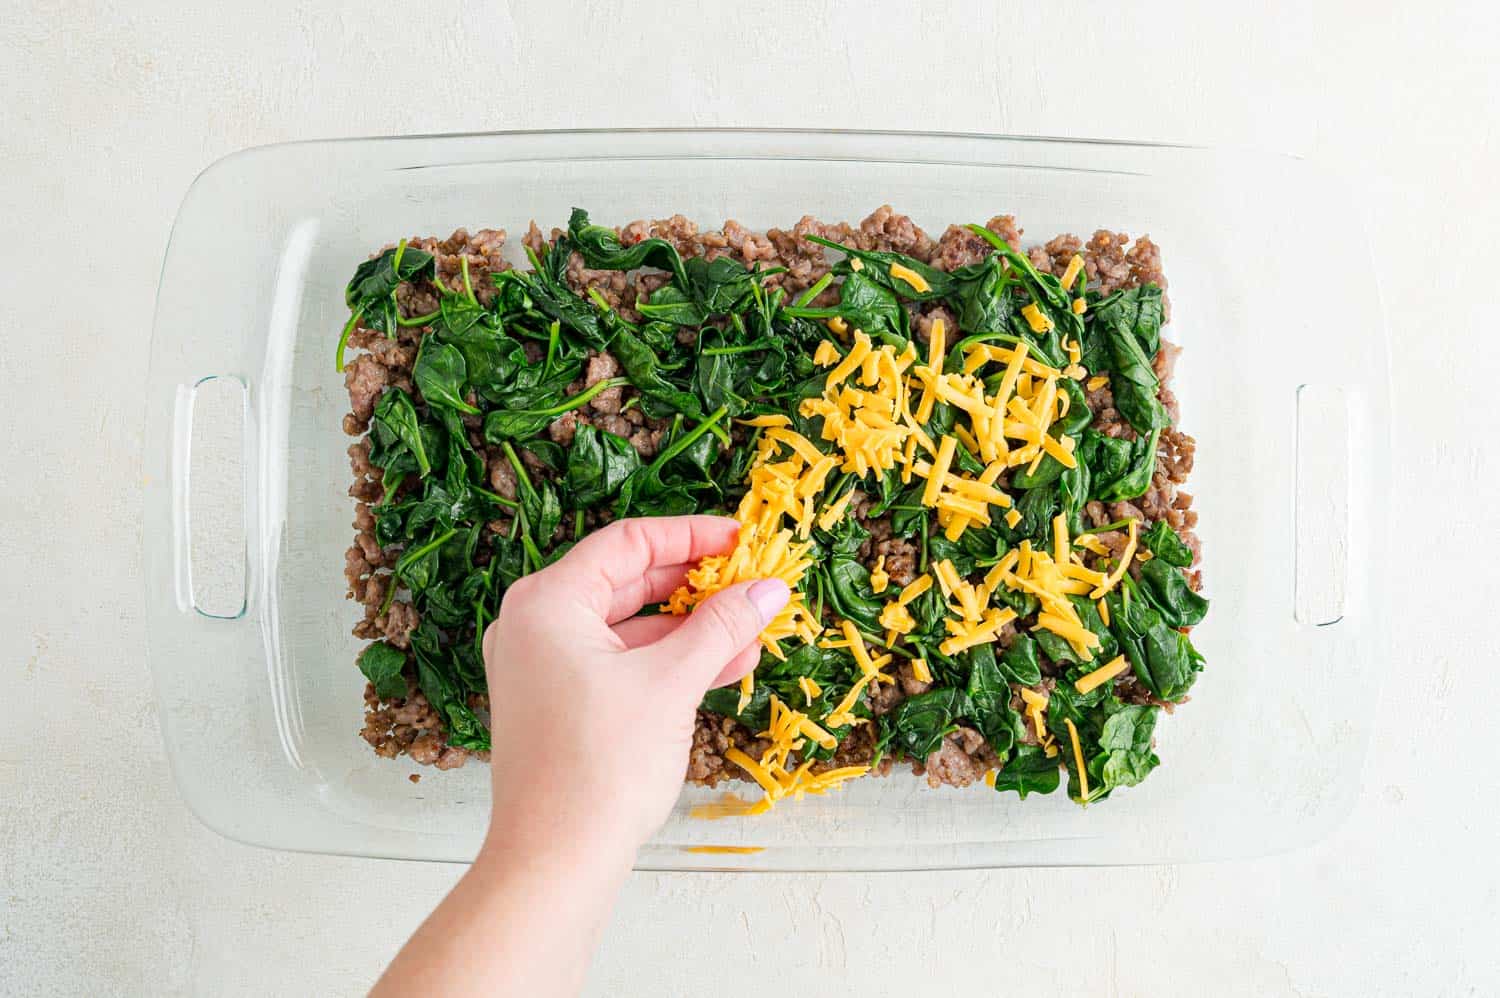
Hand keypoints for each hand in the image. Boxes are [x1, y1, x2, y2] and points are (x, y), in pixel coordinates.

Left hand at [479, 514, 788, 859]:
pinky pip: (621, 664)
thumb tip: (767, 587)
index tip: (742, 538)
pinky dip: (667, 663)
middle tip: (752, 580)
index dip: (691, 535)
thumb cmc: (598, 769)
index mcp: (546, 603)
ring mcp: (543, 667)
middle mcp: (534, 625)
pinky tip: (724, 666)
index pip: (627, 543)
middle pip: (627, 582)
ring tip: (753, 631)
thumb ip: (721, 626)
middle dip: (696, 585)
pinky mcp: (559, 703)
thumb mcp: (671, 683)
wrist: (555, 861)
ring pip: (629, 628)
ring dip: (690, 629)